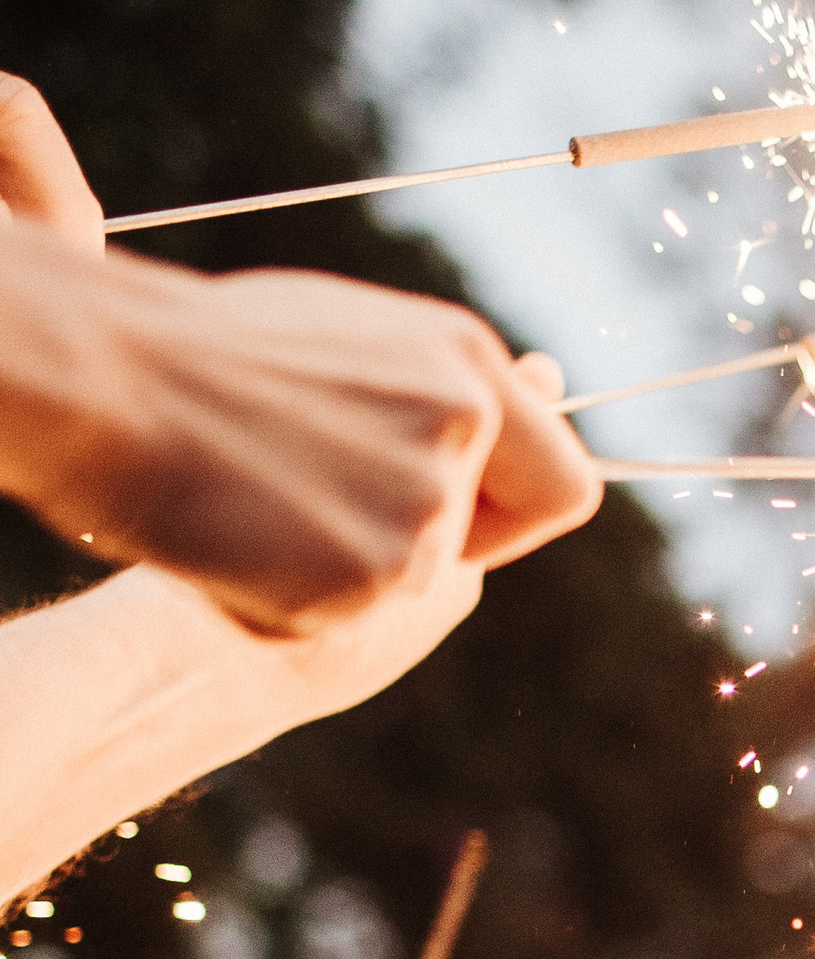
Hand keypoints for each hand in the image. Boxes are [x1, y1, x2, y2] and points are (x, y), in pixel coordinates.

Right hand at [0, 82, 597, 639]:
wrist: (105, 382)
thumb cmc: (213, 353)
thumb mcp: (357, 343)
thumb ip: (452, 385)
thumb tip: (551, 380)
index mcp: (468, 367)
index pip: (566, 489)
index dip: (513, 515)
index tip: (459, 510)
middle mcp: (463, 432)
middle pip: (471, 546)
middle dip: (414, 540)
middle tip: (315, 495)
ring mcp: (422, 509)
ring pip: (404, 580)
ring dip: (338, 562)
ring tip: (255, 493)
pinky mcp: (371, 577)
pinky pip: (345, 615)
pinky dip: (294, 595)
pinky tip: (238, 534)